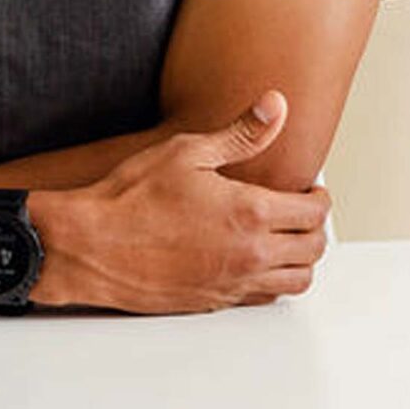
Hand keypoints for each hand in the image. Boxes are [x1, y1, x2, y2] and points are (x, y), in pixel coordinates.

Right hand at [33, 90, 330, 313]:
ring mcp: (234, 283)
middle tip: (303, 212)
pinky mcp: (214, 301)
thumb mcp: (186, 152)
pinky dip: (272, 281)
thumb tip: (276, 106)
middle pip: (313, 249)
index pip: (314, 212)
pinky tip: (255, 263)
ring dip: (301, 259)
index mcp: (250, 213)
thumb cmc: (130, 199)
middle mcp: (250, 253)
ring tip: (287, 240)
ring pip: (296, 281)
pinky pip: (264, 298)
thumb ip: (241, 133)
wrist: (90, 246)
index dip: (319, 196)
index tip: (310, 189)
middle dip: (315, 227)